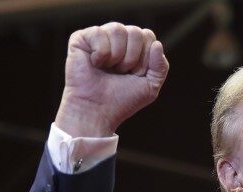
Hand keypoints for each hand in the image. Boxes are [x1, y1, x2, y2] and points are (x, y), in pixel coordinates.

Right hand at [54, 23, 168, 136]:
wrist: (98, 111)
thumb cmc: (122, 100)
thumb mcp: (150, 86)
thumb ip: (161, 67)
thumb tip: (157, 44)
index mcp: (134, 47)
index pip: (148, 36)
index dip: (145, 58)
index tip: (135, 75)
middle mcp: (118, 39)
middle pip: (135, 32)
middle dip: (132, 58)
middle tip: (121, 73)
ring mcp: (100, 37)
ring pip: (118, 29)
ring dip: (117, 55)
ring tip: (109, 69)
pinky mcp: (81, 38)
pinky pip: (99, 32)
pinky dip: (101, 53)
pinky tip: (95, 64)